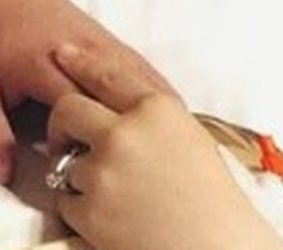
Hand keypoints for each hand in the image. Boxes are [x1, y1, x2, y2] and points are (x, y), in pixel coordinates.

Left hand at [0, 0, 174, 182]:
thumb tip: (0, 178)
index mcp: (50, 66)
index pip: (86, 116)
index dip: (90, 151)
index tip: (87, 177)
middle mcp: (88, 54)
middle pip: (130, 105)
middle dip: (140, 141)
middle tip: (149, 178)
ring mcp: (105, 46)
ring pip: (147, 88)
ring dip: (159, 122)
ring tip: (172, 161)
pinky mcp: (111, 44)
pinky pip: (146, 78)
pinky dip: (159, 102)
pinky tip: (170, 128)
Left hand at [47, 44, 282, 249]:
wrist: (219, 249)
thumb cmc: (214, 201)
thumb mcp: (192, 140)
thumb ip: (150, 116)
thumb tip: (115, 102)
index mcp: (158, 112)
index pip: (106, 75)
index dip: (81, 62)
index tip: (62, 53)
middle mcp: (125, 134)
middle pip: (67, 109)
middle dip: (63, 123)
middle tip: (70, 141)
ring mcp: (104, 172)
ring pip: (64, 160)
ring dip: (78, 176)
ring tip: (113, 194)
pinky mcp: (90, 210)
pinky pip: (64, 201)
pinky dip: (79, 210)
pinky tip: (109, 217)